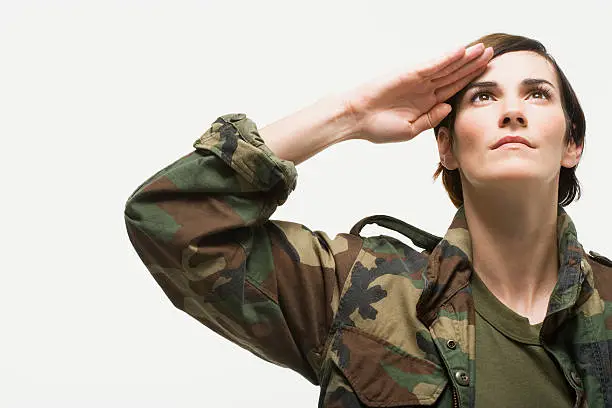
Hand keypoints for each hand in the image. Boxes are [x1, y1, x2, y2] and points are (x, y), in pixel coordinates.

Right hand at [342, 43, 493, 143]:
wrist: (356, 120)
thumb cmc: (378, 127)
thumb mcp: (410, 130)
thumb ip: (431, 119)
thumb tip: (449, 107)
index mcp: (425, 103)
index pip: (453, 89)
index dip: (470, 82)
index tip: (488, 76)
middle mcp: (424, 89)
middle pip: (454, 75)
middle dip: (473, 65)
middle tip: (492, 54)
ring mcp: (417, 80)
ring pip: (446, 67)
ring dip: (464, 58)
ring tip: (482, 49)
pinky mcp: (408, 74)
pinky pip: (432, 64)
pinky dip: (447, 58)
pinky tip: (461, 52)